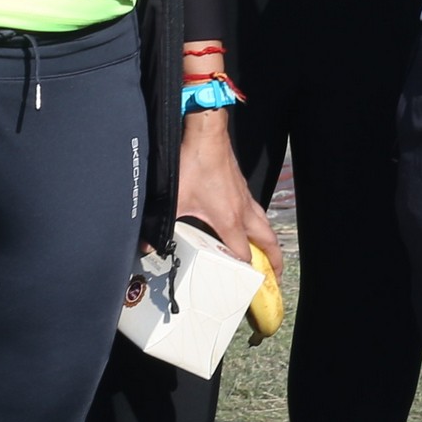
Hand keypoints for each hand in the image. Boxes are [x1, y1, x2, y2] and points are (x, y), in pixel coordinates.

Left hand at [177, 110, 281, 284]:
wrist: (206, 134)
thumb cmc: (194, 164)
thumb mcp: (174, 199)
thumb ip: (161, 224)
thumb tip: (146, 245)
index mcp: (229, 220)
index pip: (244, 255)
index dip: (246, 272)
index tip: (246, 287)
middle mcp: (243, 211)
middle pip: (268, 242)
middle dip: (274, 262)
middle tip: (275, 278)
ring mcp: (245, 198)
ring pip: (266, 226)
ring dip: (270, 244)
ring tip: (270, 256)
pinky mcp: (242, 188)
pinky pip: (258, 213)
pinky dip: (261, 226)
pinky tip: (251, 227)